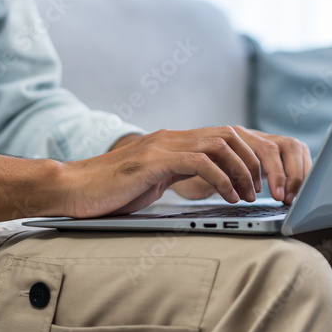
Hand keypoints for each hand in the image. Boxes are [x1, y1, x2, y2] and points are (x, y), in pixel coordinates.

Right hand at [56, 127, 264, 218]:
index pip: (223, 136)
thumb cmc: (109, 192)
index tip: (258, 180)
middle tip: (260, 190)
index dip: (247, 155)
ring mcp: (161, 146)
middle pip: (229, 134)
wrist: (71, 189)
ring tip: (248, 195)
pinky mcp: (152, 161)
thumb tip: (207, 185)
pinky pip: (199, 162)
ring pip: (219, 144)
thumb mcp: (153, 181)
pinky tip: (227, 197)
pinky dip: (221, 179)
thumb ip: (177, 175)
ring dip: (241, 171)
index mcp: (172, 142)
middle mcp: (170, 137)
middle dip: (251, 161)